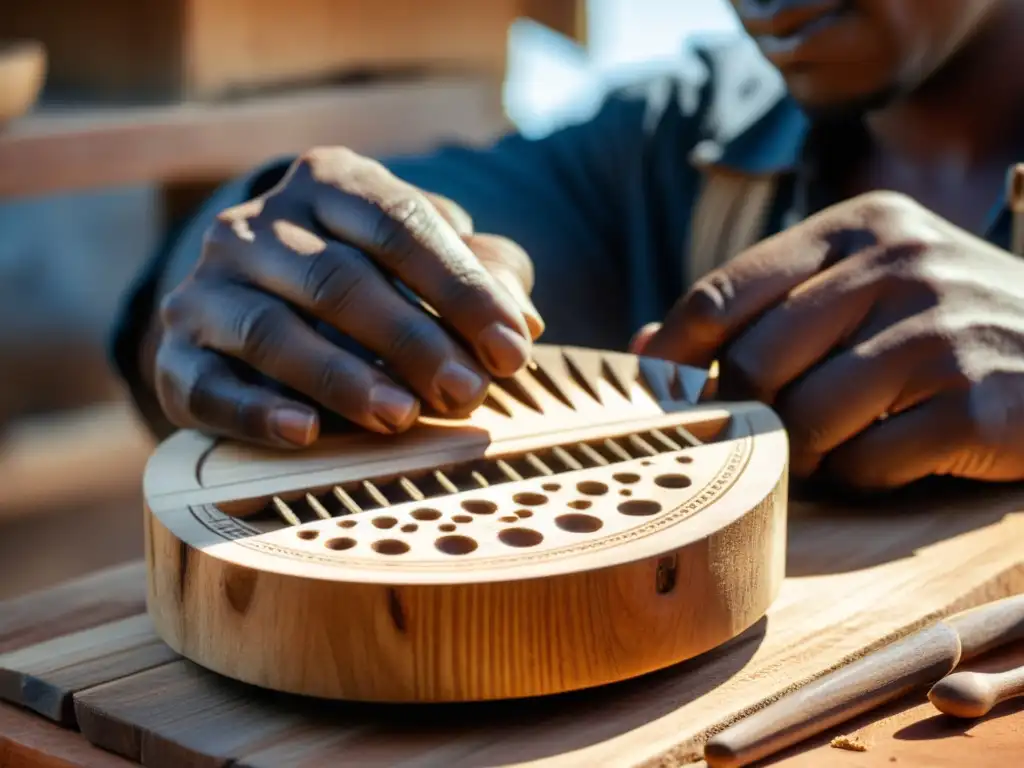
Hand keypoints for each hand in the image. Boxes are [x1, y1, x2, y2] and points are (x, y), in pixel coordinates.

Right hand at [152, 147, 542, 447]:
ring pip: (271, 331)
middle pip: (337, 279)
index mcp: (328, 182)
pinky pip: (209, 385)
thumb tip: (522, 322)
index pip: (399, 224)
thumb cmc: (370, 277)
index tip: (512, 348)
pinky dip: (257, 411)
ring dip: (342, 378)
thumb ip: (480, 274)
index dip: (461, 288)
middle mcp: (257, 224)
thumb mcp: (428, 258)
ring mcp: (207, 286)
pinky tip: (308, 433)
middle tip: (467, 393)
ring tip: (402, 417)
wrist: (254, 300)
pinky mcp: (176, 352)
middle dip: (411, 340)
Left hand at [635, 191, 1023, 490]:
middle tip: (772, 432)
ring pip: (807, 418)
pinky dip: (866, 477)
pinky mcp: (983, 401)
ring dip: (809, 452)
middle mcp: (900, 264)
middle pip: (754, 363)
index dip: (671, 353)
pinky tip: (897, 457)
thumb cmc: (946, 327)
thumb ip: (757, 312)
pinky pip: (869, 462)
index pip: (721, 293)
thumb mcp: (857, 293)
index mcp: (858, 229)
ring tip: (842, 445)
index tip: (656, 392)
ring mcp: (945, 329)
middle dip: (749, 414)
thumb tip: (642, 346)